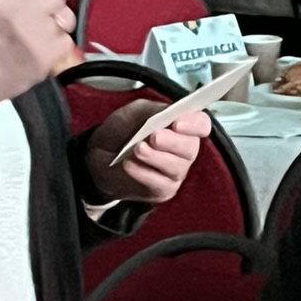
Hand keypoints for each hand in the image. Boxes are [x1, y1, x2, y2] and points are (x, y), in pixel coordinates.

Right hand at [0, 0, 74, 129]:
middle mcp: (16, 9)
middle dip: (48, 3)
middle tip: (37, 15)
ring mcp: (33, 34)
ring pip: (64, 17)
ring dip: (54, 24)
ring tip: (39, 34)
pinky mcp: (44, 58)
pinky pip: (65, 41)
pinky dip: (56, 46)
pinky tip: (39, 50)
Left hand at [86, 100, 210, 205]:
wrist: (99, 154)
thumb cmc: (122, 131)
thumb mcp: (134, 112)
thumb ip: (153, 110)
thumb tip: (168, 112)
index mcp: (182, 126)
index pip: (201, 125)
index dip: (194, 124)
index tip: (177, 122)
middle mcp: (184, 150)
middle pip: (191, 148)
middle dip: (172, 142)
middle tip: (154, 137)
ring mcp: (175, 171)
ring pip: (176, 167)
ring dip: (155, 157)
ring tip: (137, 149)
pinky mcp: (163, 189)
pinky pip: (160, 183)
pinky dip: (143, 173)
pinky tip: (128, 164)